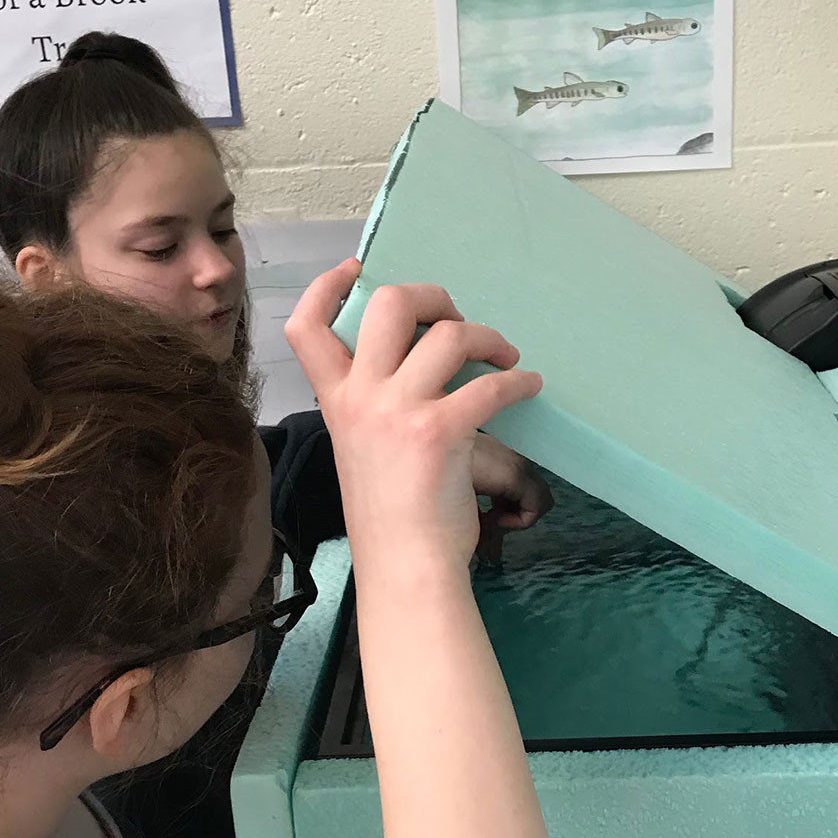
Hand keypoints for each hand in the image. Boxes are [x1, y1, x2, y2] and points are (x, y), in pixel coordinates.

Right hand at [285, 260, 541, 579]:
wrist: (405, 567)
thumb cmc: (391, 518)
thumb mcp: (364, 450)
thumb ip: (377, 408)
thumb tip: (425, 373)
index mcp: (335, 401)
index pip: (307, 328)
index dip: (328, 287)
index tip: (356, 269)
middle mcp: (359, 397)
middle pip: (387, 305)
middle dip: (432, 296)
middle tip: (456, 317)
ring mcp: (396, 411)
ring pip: (448, 334)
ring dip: (487, 338)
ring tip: (506, 357)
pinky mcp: (439, 431)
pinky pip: (489, 384)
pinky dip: (518, 380)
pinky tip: (529, 387)